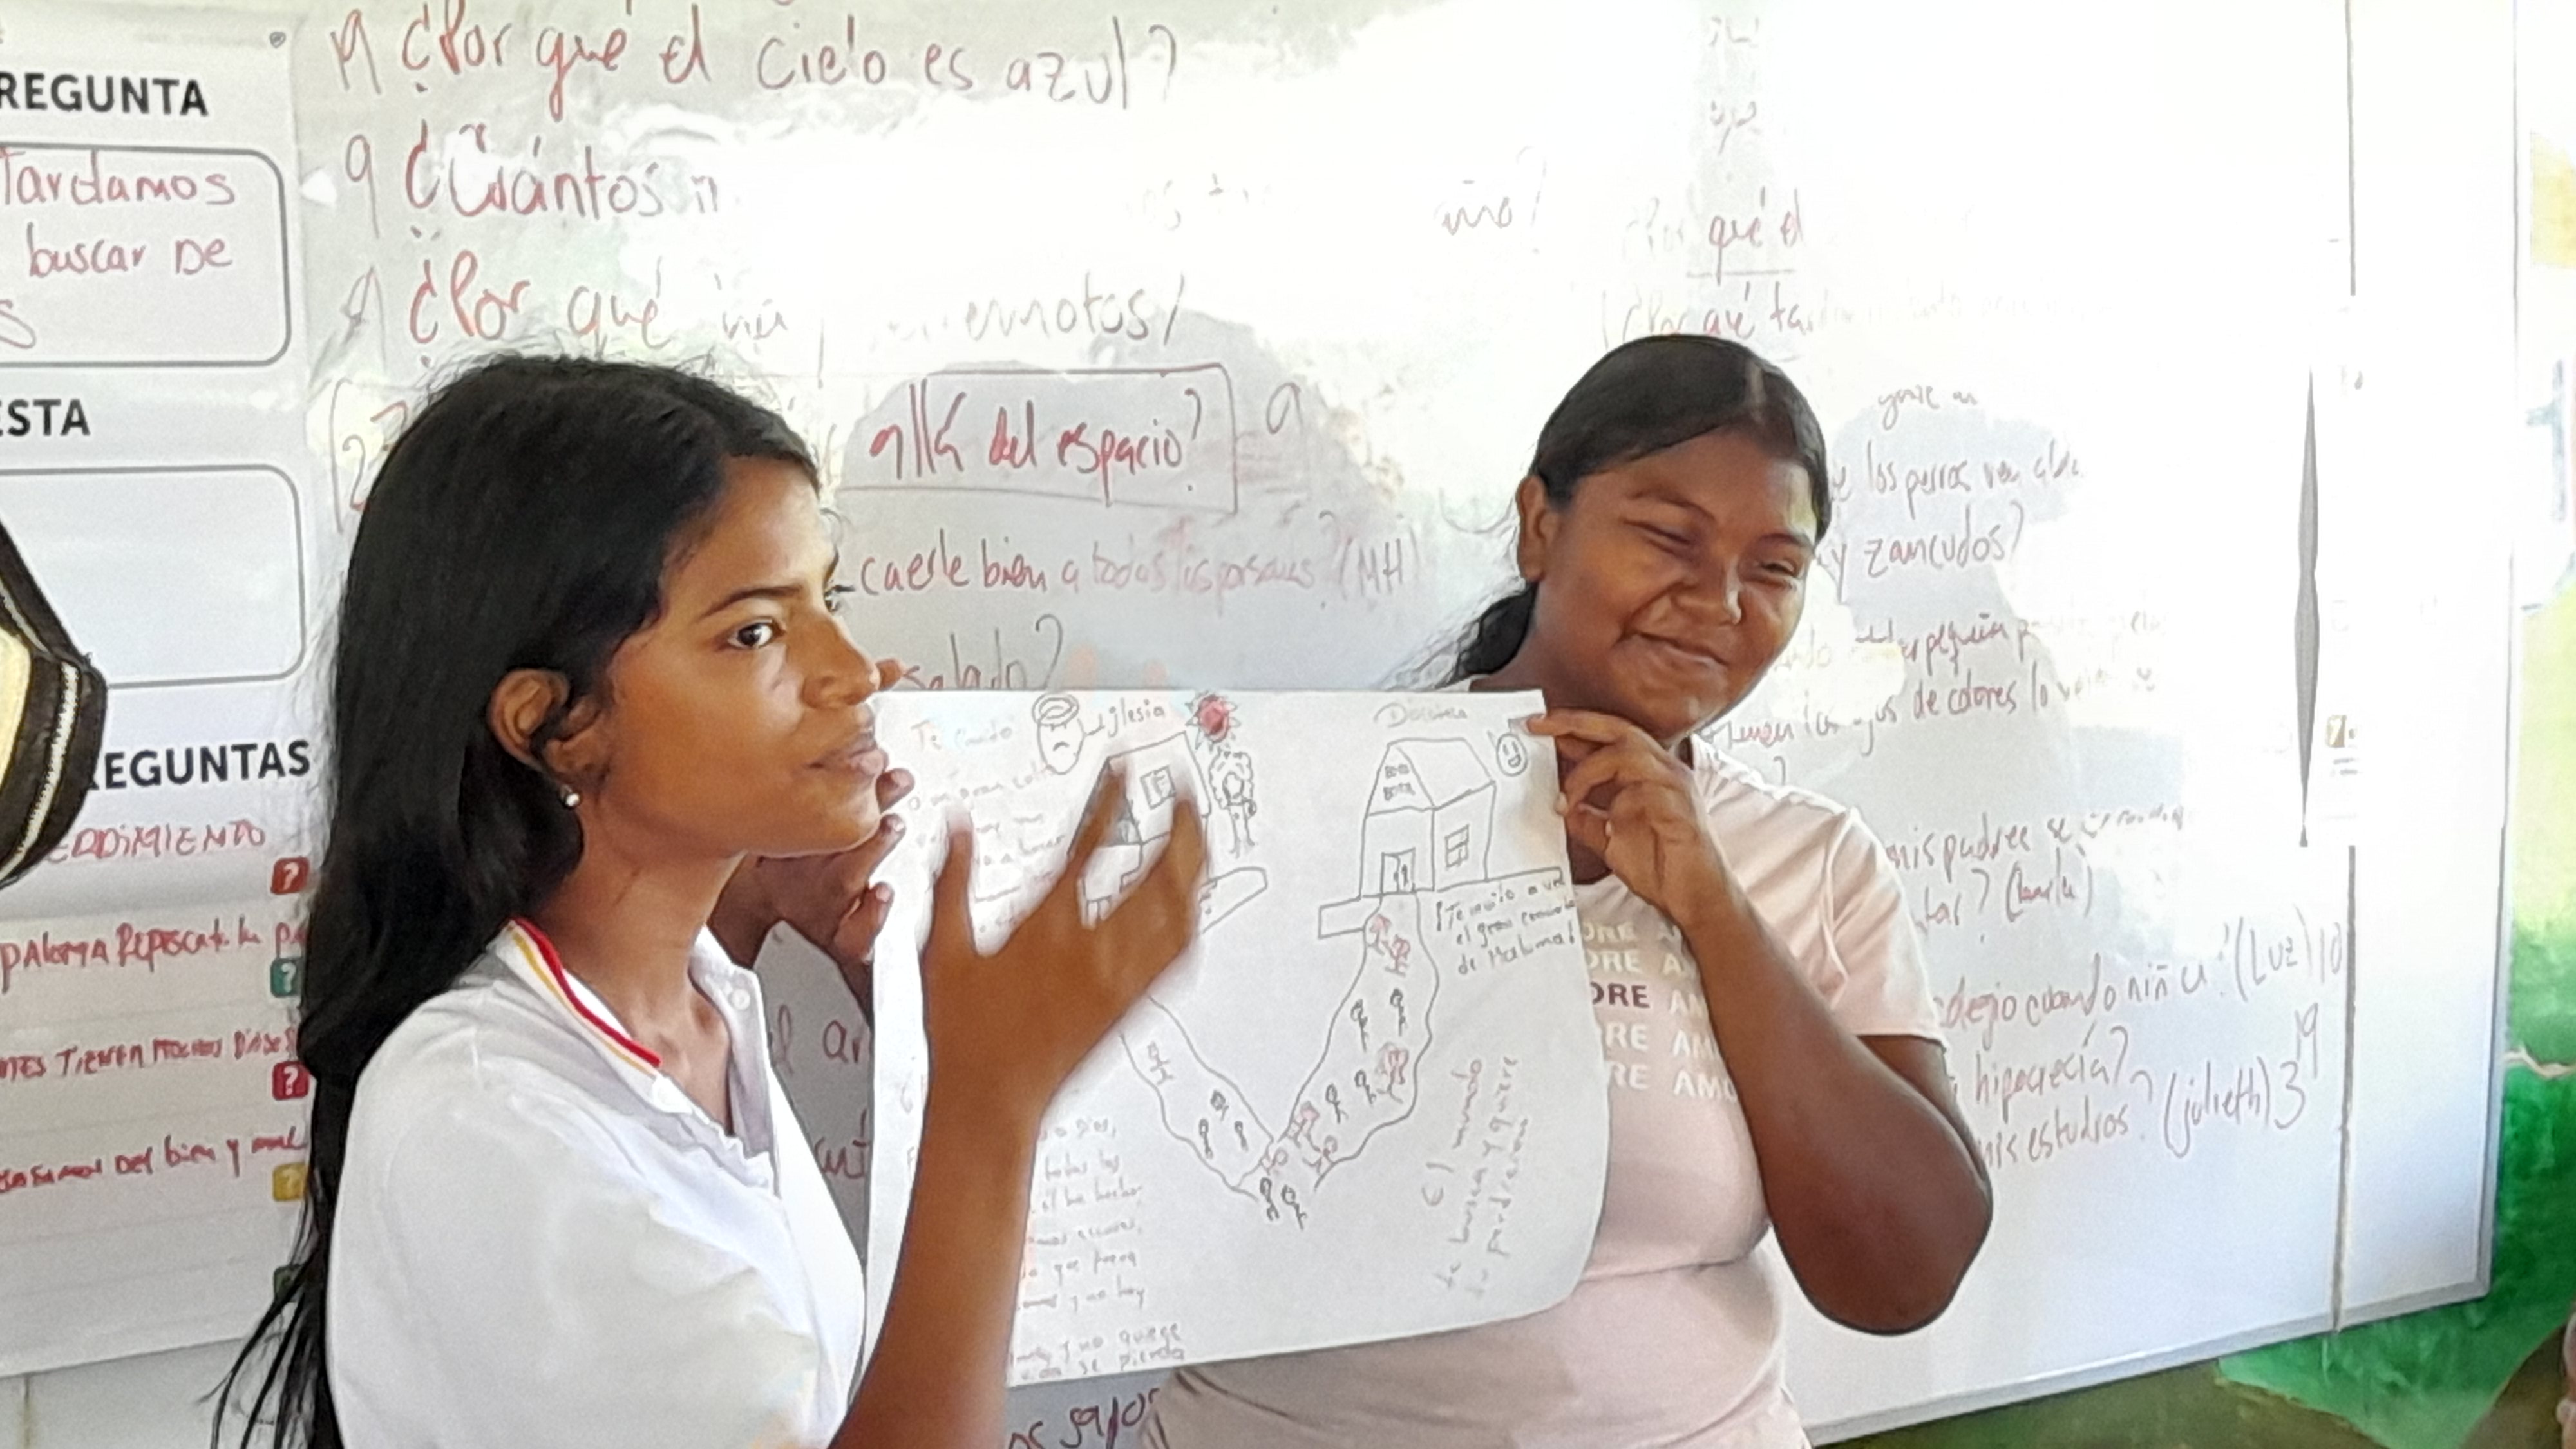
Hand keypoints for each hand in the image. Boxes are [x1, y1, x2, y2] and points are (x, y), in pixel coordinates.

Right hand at [920, 764, 1207, 1136]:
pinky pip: (1178, 954)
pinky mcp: (1133, 1004)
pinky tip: (1193, 898)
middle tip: (1181, 785)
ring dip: (1195, 862)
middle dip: (1178, 821)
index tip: (1121, 765)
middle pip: (1158, 873)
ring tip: (1196, 827)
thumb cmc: (963, 1034)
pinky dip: (1191, 916)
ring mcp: (1120, 979)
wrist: (991, 1103)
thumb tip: (956, 824)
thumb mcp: (942, 951)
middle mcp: (1093, 951)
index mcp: (1045, 930)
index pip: (1089, 846)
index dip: (1110, 798)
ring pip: (1179, 911)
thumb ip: (952, 882)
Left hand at [1527, 709, 1737, 929]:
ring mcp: (1674, 785)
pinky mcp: (1680, 805)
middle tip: (1541, 725)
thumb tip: (1562, 804)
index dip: (1574, 728)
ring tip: (1567, 797)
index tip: (1539, 726)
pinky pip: (1644, 788)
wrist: (1694, 898)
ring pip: (1628, 751)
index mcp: (1647, 774)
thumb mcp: (1609, 840)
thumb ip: (1587, 819)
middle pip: (1619, 729)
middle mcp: (1663, 771)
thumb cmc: (1663, 868)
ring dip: (1589, 771)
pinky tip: (1606, 821)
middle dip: (1576, 723)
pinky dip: (1617, 801)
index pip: (1609, 738)